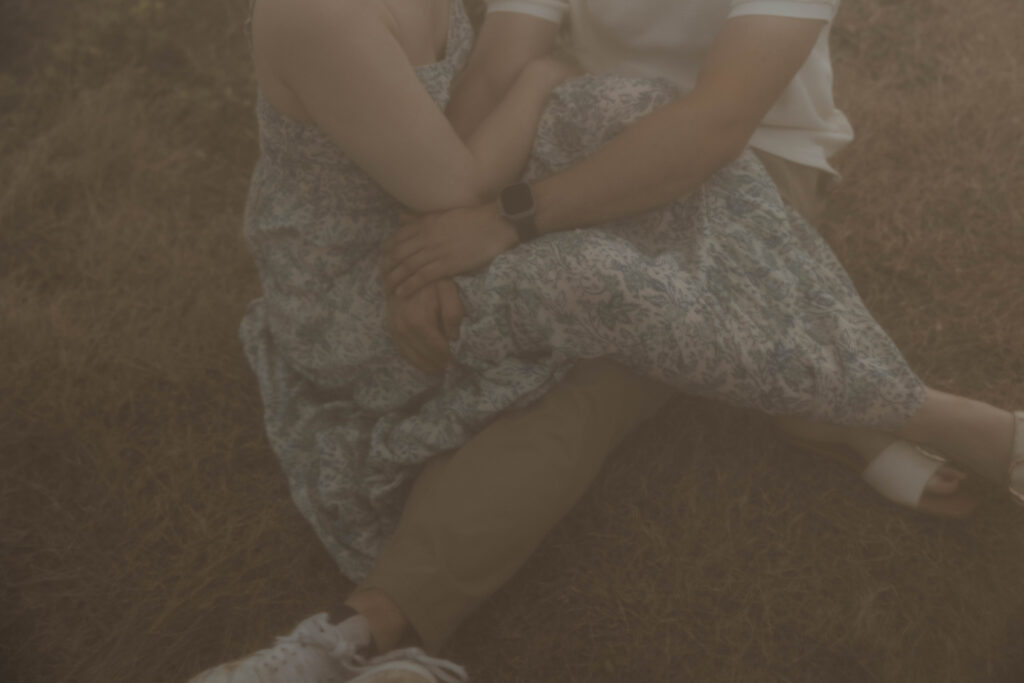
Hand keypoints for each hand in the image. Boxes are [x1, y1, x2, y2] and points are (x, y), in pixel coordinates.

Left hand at [380, 204, 518, 298]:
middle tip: (382, 277)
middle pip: (399, 254)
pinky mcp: (447, 265)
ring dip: (395, 278)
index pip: (398, 237)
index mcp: (425, 223)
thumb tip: (401, 217)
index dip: (387, 250)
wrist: (495, 224)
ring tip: (387, 288)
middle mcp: (426, 237)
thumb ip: (421, 217)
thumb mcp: (442, 213)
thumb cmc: (473, 218)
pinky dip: (409, 285)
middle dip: (388, 266)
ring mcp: (436, 251)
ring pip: (407, 266)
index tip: (384, 258)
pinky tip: (401, 293)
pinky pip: (422, 277)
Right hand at [385, 278, 462, 374]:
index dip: (448, 356)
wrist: (406, 269)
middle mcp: (404, 328)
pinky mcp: (390, 327)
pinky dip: (413, 359)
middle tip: (448, 366)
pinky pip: (401, 350)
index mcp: (420, 321)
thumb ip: (453, 313)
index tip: (456, 359)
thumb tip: (453, 337)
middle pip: (424, 355)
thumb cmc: (431, 280)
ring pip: (411, 356)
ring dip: (425, 365)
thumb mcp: (449, 290)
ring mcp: (395, 329)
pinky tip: (423, 361)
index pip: (437, 349)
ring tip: (437, 368)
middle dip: (437, 363)